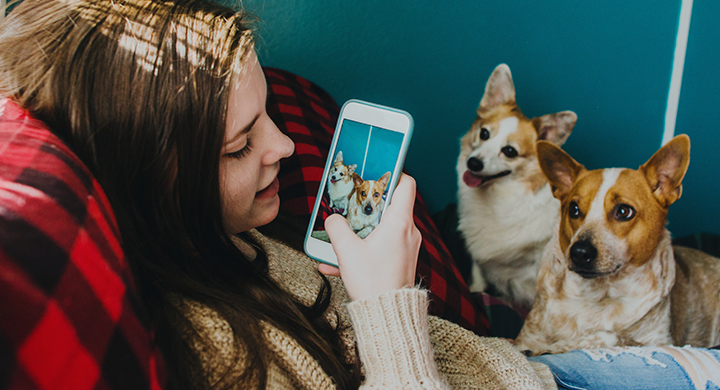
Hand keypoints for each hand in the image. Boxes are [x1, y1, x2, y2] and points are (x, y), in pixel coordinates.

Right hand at [318, 174, 421, 300]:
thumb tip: (332, 219)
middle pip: (390, 206)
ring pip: (382, 229)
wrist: (387, 317)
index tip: (377, 170)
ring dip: (360, 231)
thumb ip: (336, 228)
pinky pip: (380, 249)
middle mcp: (408, 232)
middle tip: (349, 203)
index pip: (406, 184)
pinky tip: (337, 263)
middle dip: (366, 205)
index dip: (394, 173)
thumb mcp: (346, 251)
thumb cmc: (373, 283)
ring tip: (340, 237)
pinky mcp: (400, 263)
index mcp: (399, 222)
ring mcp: (406, 248)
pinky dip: (362, 251)